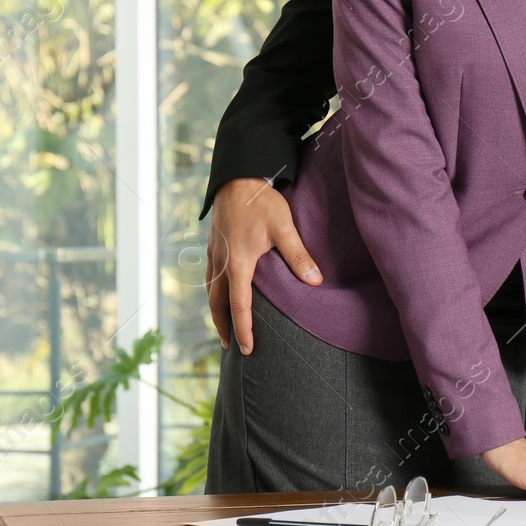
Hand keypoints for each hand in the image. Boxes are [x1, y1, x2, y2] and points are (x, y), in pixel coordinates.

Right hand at [206, 178, 320, 353]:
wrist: (238, 176)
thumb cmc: (262, 201)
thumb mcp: (284, 227)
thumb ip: (298, 256)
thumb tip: (315, 281)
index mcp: (238, 262)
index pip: (239, 306)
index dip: (243, 330)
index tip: (247, 349)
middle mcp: (221, 262)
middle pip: (217, 304)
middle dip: (223, 327)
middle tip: (231, 348)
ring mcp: (214, 253)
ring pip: (210, 290)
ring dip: (216, 311)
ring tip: (224, 327)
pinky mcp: (213, 245)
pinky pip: (210, 277)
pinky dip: (214, 293)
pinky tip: (221, 294)